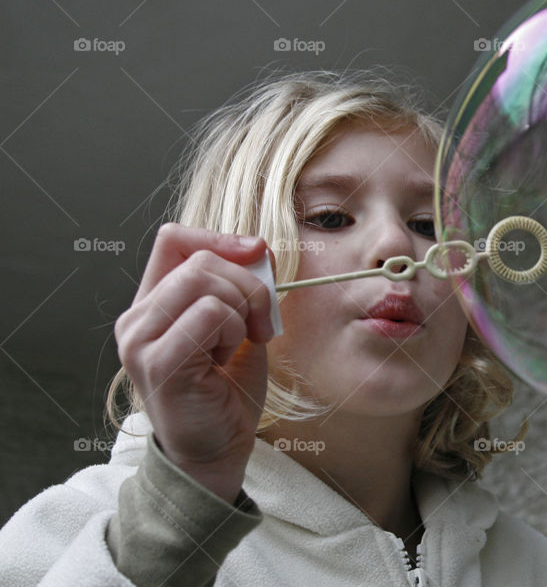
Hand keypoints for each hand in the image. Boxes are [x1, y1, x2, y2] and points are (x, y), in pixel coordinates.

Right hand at [114, 223, 275, 502]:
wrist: (217, 453)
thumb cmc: (226, 394)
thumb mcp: (239, 328)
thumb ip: (242, 288)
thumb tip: (258, 247)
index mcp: (152, 305)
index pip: (174, 239)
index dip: (220, 239)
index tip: (257, 255)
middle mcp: (137, 319)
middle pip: (198, 259)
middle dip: (248, 284)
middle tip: (262, 322)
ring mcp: (141, 341)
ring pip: (205, 281)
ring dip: (243, 309)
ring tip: (240, 344)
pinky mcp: (159, 361)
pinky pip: (210, 313)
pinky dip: (234, 330)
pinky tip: (228, 358)